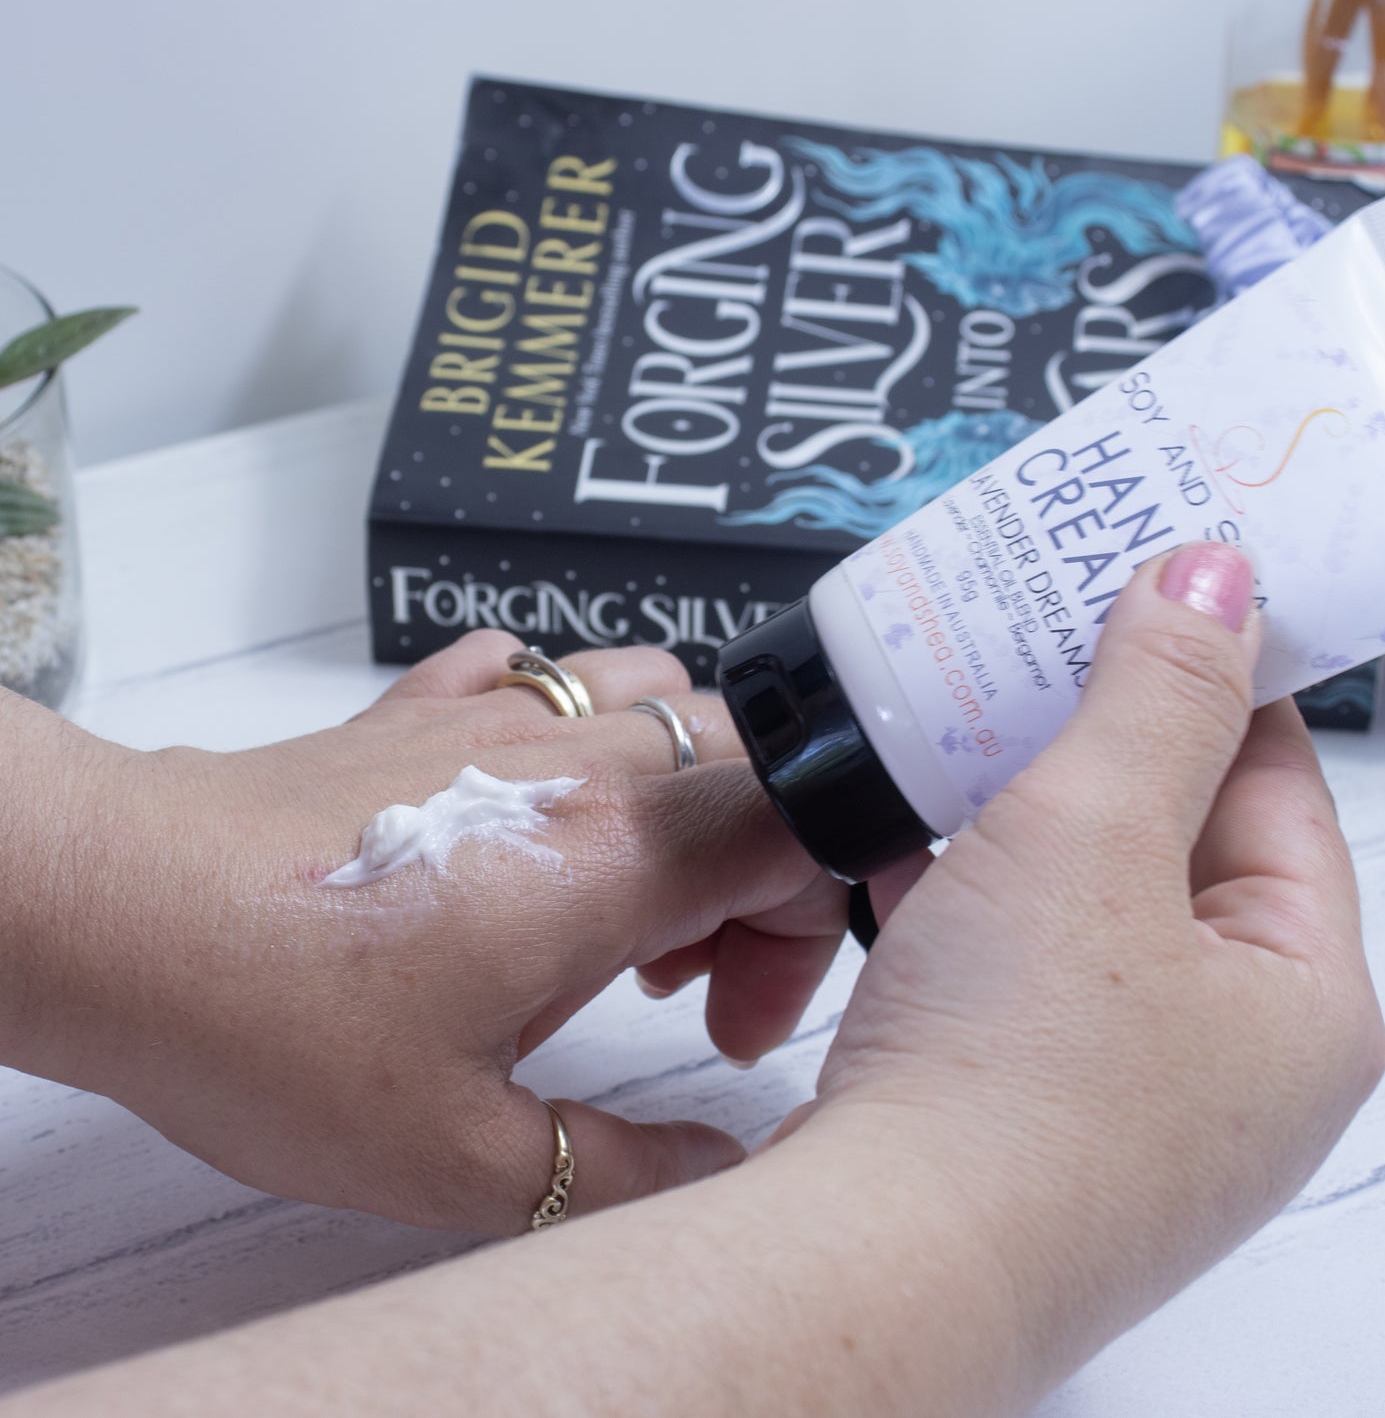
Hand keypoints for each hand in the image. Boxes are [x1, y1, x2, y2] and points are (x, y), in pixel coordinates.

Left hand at [7, 635, 843, 1232]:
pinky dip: (579, 726)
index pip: (802, 833)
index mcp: (610, 856)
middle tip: (680, 980)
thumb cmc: (272, 1020)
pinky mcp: (426, 709)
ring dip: (684, 793)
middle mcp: (577, 762)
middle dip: (758, 876)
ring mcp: (500, 716)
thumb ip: (622, 1170)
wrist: (118, 910)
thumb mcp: (459, 1154)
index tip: (726, 1023)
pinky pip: (549, 672)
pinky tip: (528, 800)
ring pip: (664, 697)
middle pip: (751, 767)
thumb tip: (714, 1166)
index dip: (808, 930)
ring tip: (619, 891)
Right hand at [773, 543, 1384, 1401]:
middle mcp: (1236, 1064)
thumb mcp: (1090, 834)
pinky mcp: (1036, 1120)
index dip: (1211, 671)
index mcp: (1304, 1001)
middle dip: (1097, 744)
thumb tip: (1217, 581)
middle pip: (1177, 845)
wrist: (877, 1263)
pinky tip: (911, 859)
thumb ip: (1159, 694)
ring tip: (961, 740)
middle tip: (1031, 654)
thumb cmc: (1008, 1086)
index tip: (1147, 592)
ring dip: (1025, 825)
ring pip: (1087, 910)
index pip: (1277, 783)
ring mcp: (1134, 1102)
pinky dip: (978, 907)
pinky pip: (1025, 976)